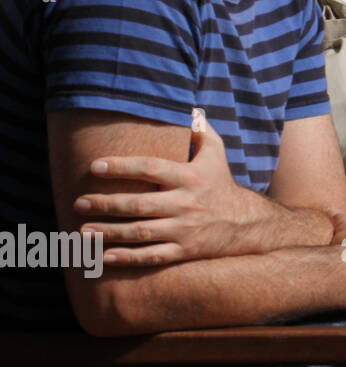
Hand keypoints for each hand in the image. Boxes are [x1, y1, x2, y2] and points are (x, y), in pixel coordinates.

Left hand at [74, 110, 263, 265]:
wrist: (245, 223)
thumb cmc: (221, 183)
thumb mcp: (217, 153)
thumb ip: (200, 130)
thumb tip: (187, 108)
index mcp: (190, 177)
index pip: (151, 168)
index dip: (122, 167)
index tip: (95, 166)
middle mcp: (186, 203)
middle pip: (140, 204)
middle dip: (107, 203)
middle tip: (80, 202)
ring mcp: (185, 230)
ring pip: (141, 232)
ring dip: (110, 232)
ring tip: (83, 231)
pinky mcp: (184, 251)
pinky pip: (152, 256)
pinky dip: (128, 258)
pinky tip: (104, 257)